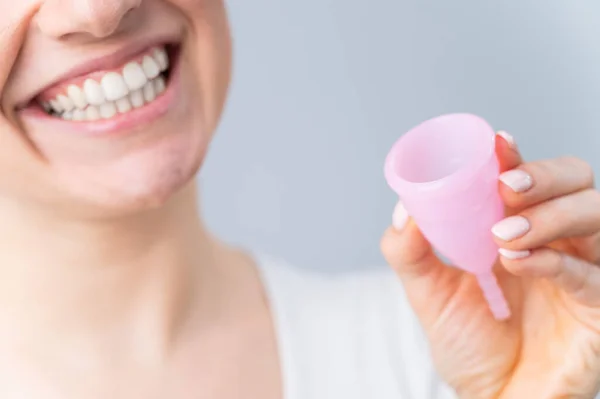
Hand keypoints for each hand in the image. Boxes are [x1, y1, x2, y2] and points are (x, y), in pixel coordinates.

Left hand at [381, 131, 599, 398]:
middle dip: (544, 176)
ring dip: (550, 215)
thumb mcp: (428, 293)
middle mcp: (557, 241)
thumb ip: (410, 251)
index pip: (529, 179)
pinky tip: (520, 263)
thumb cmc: (468, 344)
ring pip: (595, 216)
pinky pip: (593, 275)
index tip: (497, 143)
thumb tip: (403, 209)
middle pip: (577, 182)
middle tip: (506, 187)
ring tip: (504, 235)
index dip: (516, 156)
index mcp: (518, 229)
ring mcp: (584, 272)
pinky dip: (557, 262)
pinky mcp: (598, 308)